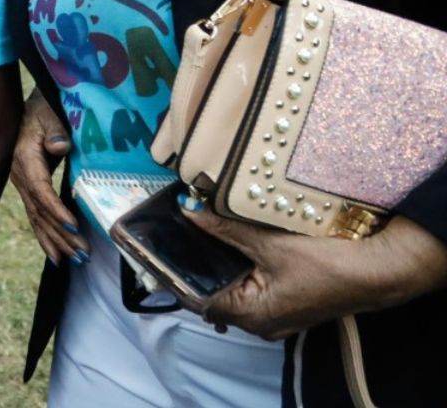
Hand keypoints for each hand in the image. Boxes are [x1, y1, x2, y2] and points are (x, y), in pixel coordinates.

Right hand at [9, 90, 86, 266]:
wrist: (27, 108)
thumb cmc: (43, 108)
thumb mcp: (49, 113)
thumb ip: (55, 130)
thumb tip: (60, 146)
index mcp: (24, 158)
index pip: (40, 189)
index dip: (55, 209)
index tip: (73, 225)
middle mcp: (20, 176)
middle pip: (40, 211)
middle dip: (62, 234)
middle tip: (83, 253)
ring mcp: (22, 185)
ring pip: (38, 219)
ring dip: (57, 241)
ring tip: (76, 260)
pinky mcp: (28, 190)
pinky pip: (35, 218)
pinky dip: (45, 239)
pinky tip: (57, 257)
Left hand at [185, 209, 446, 338]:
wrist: (377, 272)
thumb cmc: (326, 264)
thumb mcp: (270, 244)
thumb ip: (226, 229)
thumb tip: (189, 210)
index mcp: (250, 315)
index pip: (197, 298)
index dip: (175, 273)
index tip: (157, 248)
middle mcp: (259, 322)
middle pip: (213, 291)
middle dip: (196, 262)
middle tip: (175, 232)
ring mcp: (274, 314)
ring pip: (233, 286)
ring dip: (219, 261)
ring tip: (197, 231)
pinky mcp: (286, 301)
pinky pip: (252, 284)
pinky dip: (240, 264)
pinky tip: (230, 239)